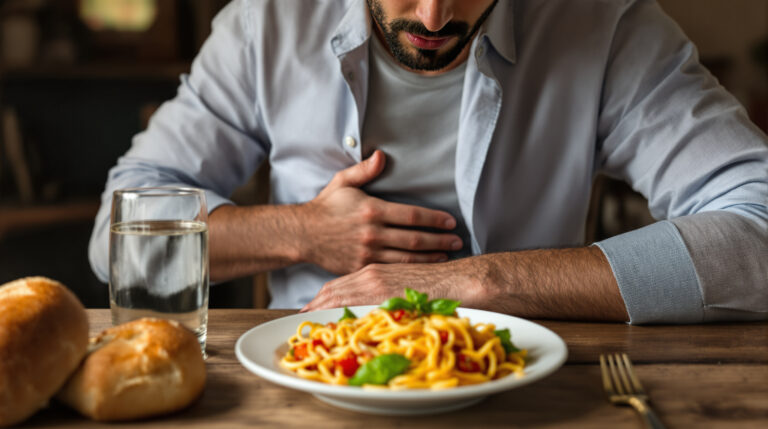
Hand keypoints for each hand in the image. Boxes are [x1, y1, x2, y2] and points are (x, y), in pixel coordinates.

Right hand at [298, 150, 462, 274]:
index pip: (413, 216)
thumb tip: (381, 155)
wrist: (302, 234)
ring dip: (430, 258)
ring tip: (446, 256)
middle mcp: (373, 233)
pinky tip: (421, 270)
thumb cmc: (325, 207)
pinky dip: (409, 270)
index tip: (451, 222)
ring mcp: (368, 253)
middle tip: (457, 241)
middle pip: (415, 239)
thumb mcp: (343, 182)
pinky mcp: (361, 267)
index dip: (435, 219)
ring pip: (407, 258)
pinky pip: (391, 270)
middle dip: (440, 241)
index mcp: (372, 210)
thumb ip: (365, 170)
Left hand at [301, 259, 486, 310]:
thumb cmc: (436, 284)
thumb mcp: (404, 284)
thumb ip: (387, 293)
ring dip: (323, 309)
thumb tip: (377, 311)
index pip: (341, 284)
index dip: (322, 297)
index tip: (309, 308)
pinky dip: (341, 313)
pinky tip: (331, 324)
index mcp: (375, 271)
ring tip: (308, 323)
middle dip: (316, 304)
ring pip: (341, 295)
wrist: (461, 281)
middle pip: (334, 289)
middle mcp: (372, 274)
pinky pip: (357, 304)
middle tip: (302, 318)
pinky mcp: (386, 293)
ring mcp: (378, 283)